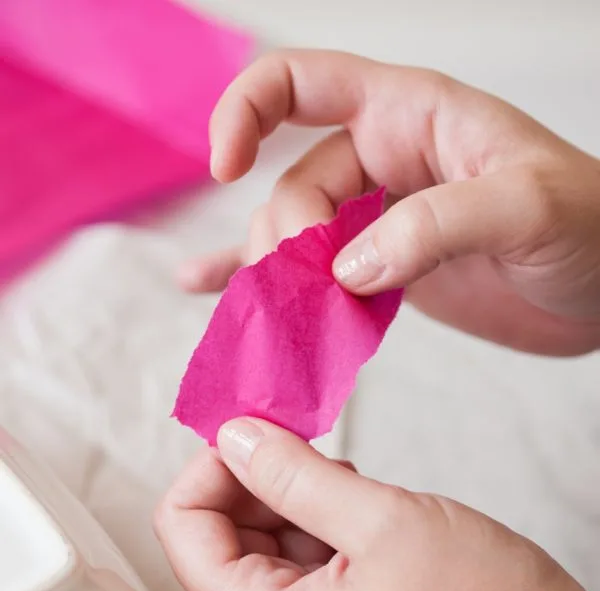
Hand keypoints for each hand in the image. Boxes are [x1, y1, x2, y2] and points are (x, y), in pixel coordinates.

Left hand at [155, 418, 599, 590]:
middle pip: (217, 535)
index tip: (262, 432)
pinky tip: (354, 502)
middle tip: (308, 445)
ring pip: (259, 542)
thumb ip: (292, 474)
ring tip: (345, 478)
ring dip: (288, 495)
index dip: (212, 467)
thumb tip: (232, 436)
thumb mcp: (378, 519)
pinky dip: (314, 519)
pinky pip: (297, 559)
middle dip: (253, 478)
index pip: (183, 528)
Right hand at [180, 50, 599, 355]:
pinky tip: (212, 290)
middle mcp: (385, 161)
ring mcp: (380, 220)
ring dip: (270, 273)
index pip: (302, 83)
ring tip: (264, 315)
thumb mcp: (526, 207)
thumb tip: (345, 269)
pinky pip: (311, 271)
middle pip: (293, 185)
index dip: (247, 112)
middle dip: (283, 238)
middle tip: (307, 291)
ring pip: (295, 236)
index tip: (225, 169)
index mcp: (411, 114)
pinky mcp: (384, 273)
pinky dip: (263, 282)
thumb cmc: (591, 226)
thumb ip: (433, 226)